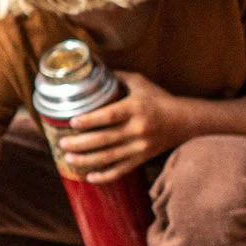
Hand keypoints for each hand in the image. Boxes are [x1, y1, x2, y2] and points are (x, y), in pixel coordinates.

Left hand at [60, 73, 188, 182]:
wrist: (183, 122)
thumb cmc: (159, 99)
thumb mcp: (140, 83)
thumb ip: (117, 77)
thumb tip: (92, 68)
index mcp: (135, 108)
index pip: (110, 116)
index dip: (90, 120)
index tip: (72, 122)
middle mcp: (138, 129)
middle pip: (106, 139)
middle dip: (81, 143)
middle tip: (62, 143)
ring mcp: (140, 147)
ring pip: (110, 157)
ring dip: (87, 160)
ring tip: (68, 158)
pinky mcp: (142, 158)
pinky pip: (122, 170)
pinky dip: (105, 176)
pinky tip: (90, 177)